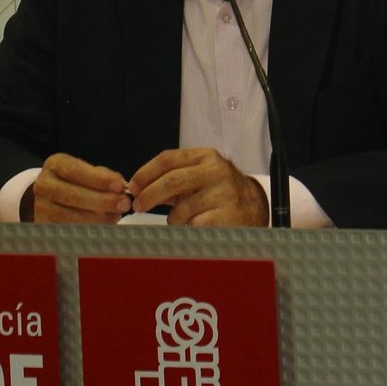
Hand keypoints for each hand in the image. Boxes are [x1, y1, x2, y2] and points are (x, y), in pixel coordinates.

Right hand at [25, 153, 131, 223]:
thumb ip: (102, 176)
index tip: (119, 186)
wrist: (48, 198)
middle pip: (72, 195)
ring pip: (70, 216)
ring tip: (115, 216)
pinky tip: (102, 226)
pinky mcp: (44, 226)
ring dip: (97, 218)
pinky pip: (68, 230)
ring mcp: (41, 207)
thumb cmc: (73, 182)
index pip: (75, 170)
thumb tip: (120, 186)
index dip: (98, 179)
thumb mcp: (85, 171)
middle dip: (102, 201)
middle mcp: (44, 184)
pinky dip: (88, 229)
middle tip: (123, 204)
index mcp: (55, 165)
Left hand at [128, 148, 268, 226]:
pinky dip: (188, 228)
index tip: (132, 186)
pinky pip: (195, 225)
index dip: (145, 173)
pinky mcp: (228, 216)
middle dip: (149, 195)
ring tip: (177, 220)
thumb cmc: (219, 191)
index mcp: (205, 156)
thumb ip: (172, 178)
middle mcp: (216, 171)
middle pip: (172, 180)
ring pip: (182, 208)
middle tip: (138, 206)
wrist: (254, 207)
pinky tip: (193, 227)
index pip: (167, 159)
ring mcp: (224, 193)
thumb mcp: (198, 177)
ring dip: (172, 218)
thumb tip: (137, 187)